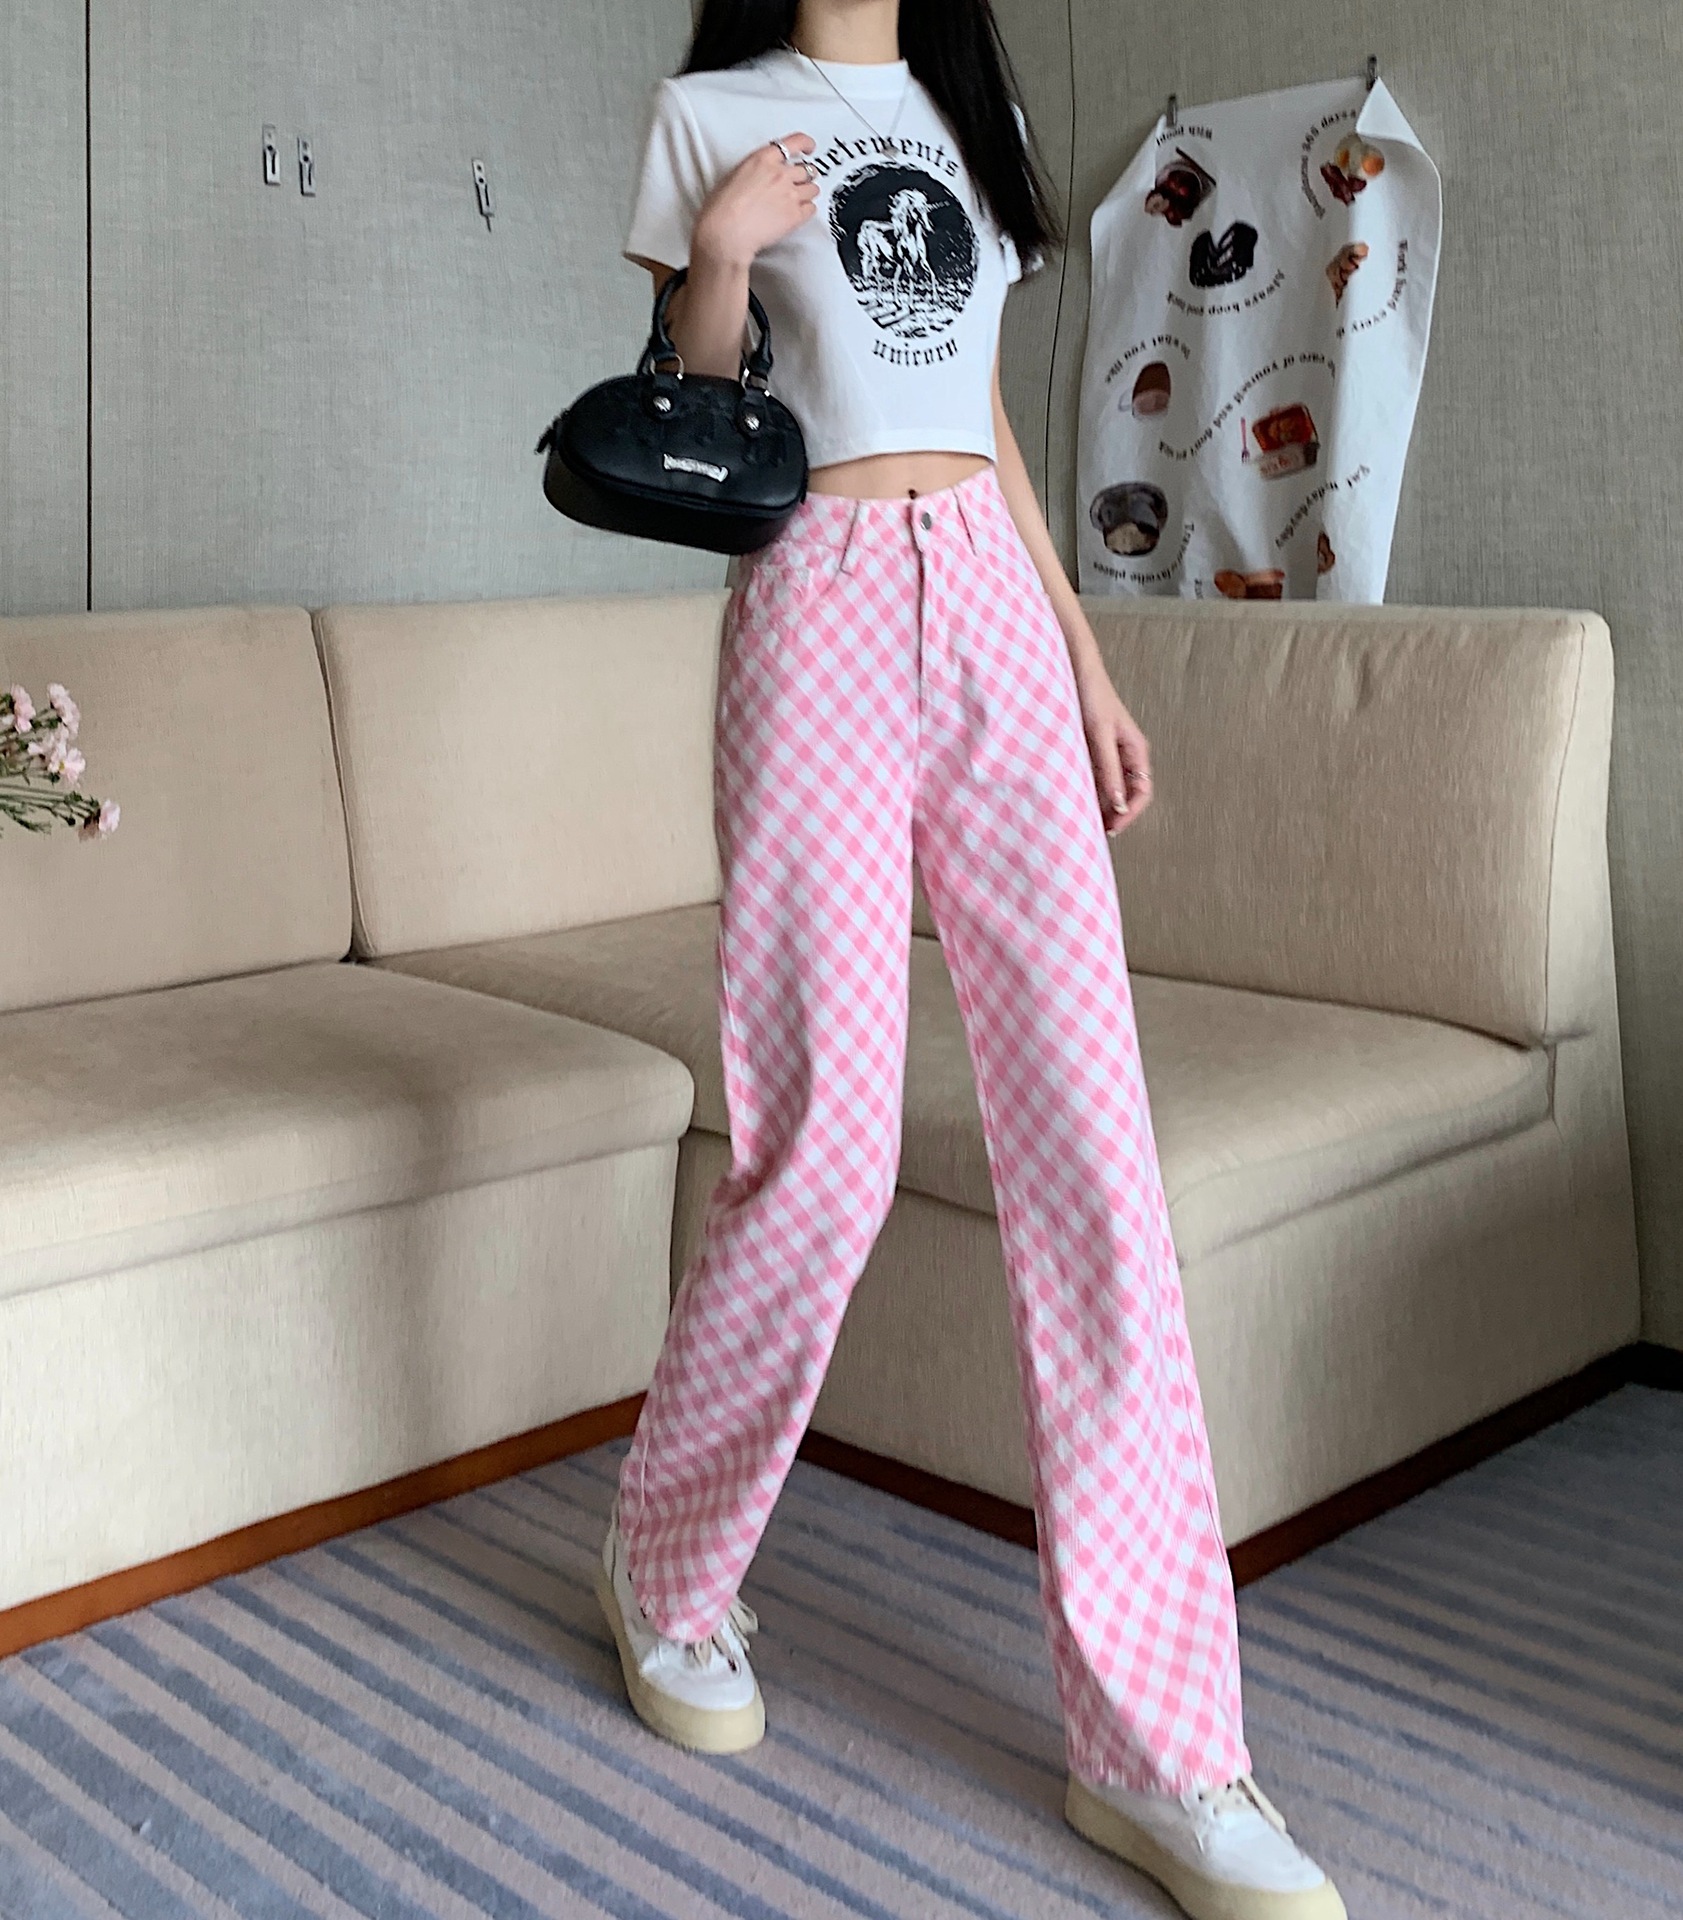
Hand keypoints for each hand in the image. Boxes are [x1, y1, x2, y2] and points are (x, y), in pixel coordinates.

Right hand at [693, 131, 819, 268]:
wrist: (726, 233)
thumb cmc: (722, 208)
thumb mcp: (735, 174)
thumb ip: (755, 170)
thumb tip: (761, 175)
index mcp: (763, 159)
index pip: (795, 142)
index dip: (806, 144)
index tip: (808, 147)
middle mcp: (780, 174)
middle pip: (806, 169)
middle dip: (804, 176)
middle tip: (798, 183)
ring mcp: (790, 195)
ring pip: (813, 189)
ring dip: (807, 193)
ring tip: (798, 200)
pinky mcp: (795, 216)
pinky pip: (811, 209)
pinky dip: (807, 210)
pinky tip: (798, 213)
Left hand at [1073, 657, 1152, 836]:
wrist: (1074, 671)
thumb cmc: (1090, 696)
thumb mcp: (1100, 734)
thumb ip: (1109, 769)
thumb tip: (1119, 804)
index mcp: (1136, 750)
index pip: (1142, 792)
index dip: (1129, 813)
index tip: (1112, 828)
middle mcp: (1126, 755)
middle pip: (1128, 795)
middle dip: (1115, 815)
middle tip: (1095, 833)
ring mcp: (1109, 754)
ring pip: (1111, 789)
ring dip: (1101, 806)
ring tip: (1084, 822)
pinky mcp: (1092, 751)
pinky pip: (1096, 779)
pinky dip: (1089, 793)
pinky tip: (1074, 801)